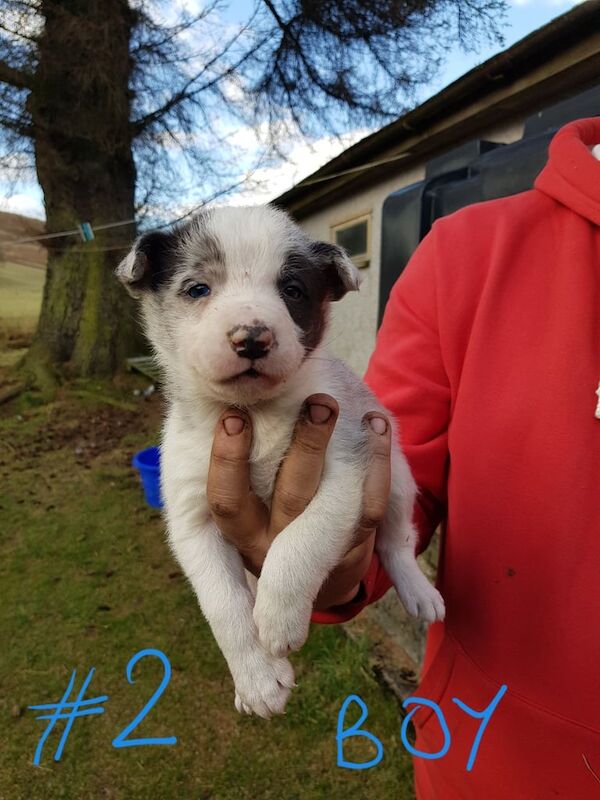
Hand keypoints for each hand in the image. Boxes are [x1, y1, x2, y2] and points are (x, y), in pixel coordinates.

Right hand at [207, 394, 391, 611]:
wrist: (308, 582)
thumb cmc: (260, 519)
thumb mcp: (236, 505)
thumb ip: (231, 466)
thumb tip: (217, 401)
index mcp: (240, 532)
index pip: (226, 500)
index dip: (228, 460)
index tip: (234, 416)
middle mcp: (276, 545)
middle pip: (291, 497)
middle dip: (306, 446)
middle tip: (317, 402)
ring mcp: (318, 552)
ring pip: (334, 504)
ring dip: (347, 454)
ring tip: (344, 407)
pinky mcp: (353, 547)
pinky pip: (371, 508)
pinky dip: (378, 465)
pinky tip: (376, 424)